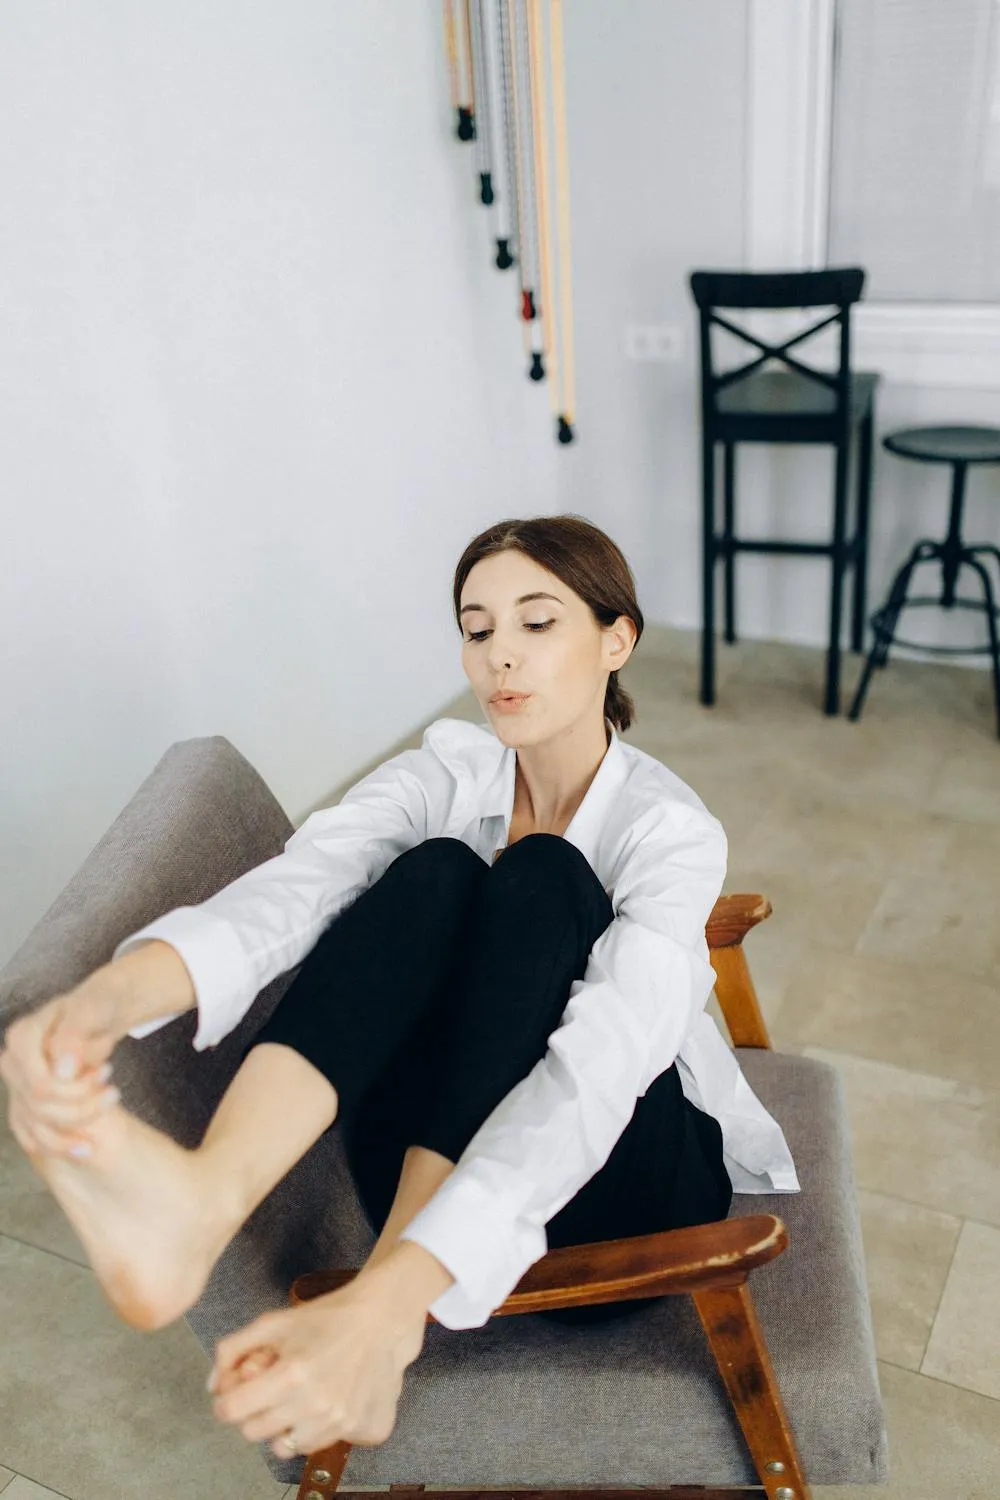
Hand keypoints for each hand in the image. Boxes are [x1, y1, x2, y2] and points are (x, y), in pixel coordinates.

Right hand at [0, 974, 123, 1157]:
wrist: (99, 1014)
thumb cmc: (96, 1006)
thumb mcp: (91, 1010)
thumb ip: (74, 1035)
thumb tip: (62, 1070)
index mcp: (22, 1037)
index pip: (40, 1082)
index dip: (75, 1087)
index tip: (107, 1073)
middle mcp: (12, 1063)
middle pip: (41, 1104)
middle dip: (82, 1105)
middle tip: (114, 1092)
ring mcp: (16, 1087)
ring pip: (38, 1125)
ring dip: (77, 1125)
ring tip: (109, 1107)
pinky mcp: (25, 1105)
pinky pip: (35, 1136)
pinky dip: (61, 1146)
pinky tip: (87, 1148)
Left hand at [208, 1275, 427, 1455]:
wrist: (380, 1320)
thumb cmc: (327, 1317)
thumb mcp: (274, 1321)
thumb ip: (233, 1348)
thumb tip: (213, 1385)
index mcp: (290, 1374)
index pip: (233, 1411)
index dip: (227, 1402)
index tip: (233, 1395)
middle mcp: (313, 1403)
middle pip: (253, 1432)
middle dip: (252, 1412)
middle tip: (267, 1390)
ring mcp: (336, 1420)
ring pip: (283, 1445)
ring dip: (281, 1425)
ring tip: (295, 1396)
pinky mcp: (353, 1427)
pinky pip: (313, 1445)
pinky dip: (308, 1430)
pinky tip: (318, 1402)